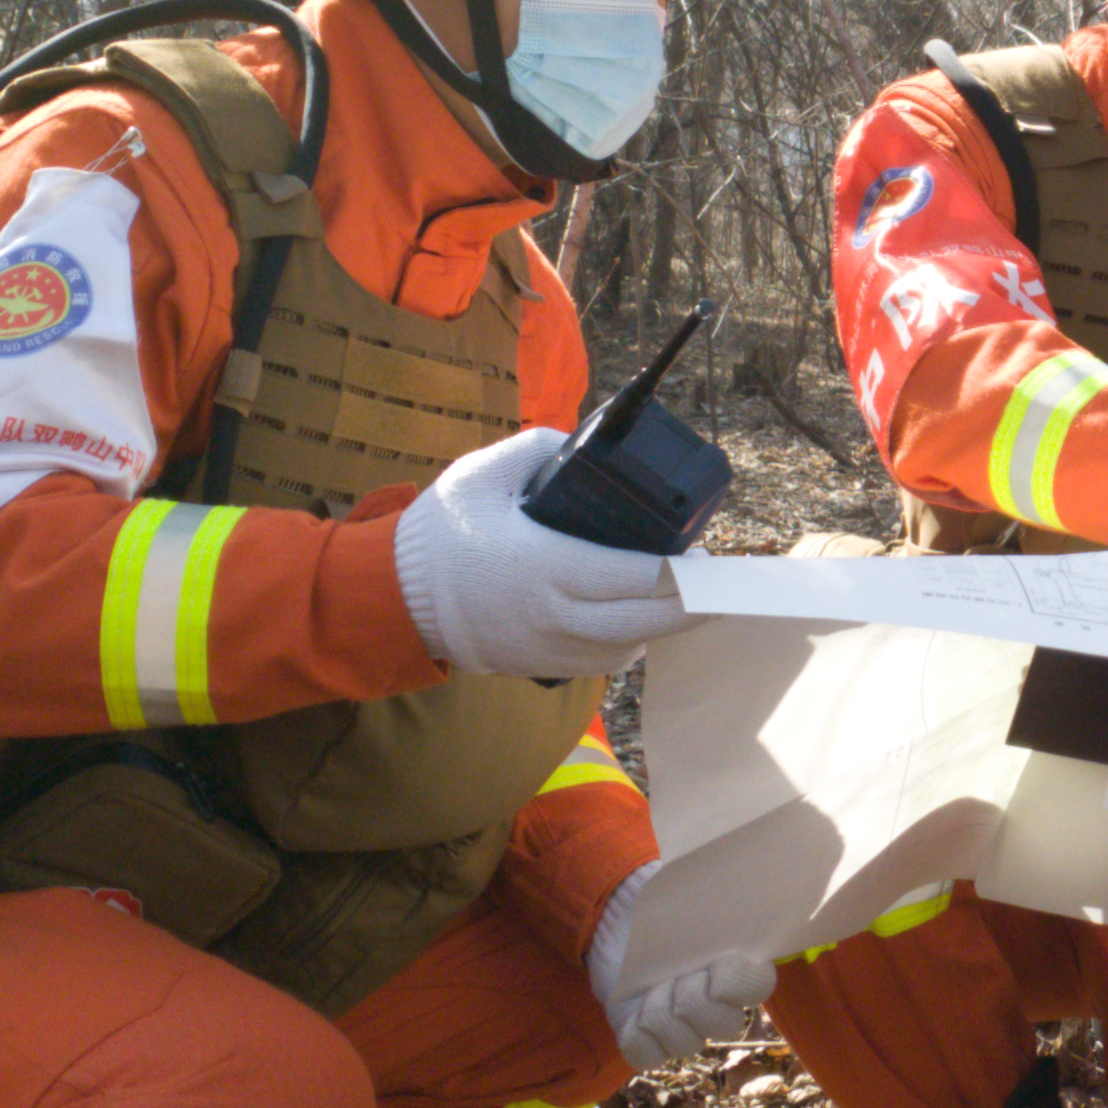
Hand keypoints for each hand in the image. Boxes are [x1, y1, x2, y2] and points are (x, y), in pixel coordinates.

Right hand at [394, 428, 678, 679]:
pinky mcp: (537, 665)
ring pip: (626, 648)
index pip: (634, 576)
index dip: (680, 573)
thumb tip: (580, 442)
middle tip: (715, 584)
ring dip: (658, 627)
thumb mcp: (482, 473)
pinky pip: (599, 663)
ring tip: (677, 597)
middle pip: (645, 621)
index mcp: (545, 564)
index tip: (703, 557)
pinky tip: (636, 620)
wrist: (392, 596)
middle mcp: (553, 614)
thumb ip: (539, 449)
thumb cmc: (440, 532)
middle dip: (691, 607)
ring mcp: (546, 647)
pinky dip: (625, 644)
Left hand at [584, 861, 773, 1069]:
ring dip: (661, 1013)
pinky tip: (635, 1011)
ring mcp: (684, 1028)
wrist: (618, 920)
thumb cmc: (662, 906)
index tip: (715, 964)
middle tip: (673, 976)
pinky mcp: (648, 1042)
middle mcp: (718, 1006)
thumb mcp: (691, 895)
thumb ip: (719, 897)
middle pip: (723, 1025)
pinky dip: (638, 1035)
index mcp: (738, 967)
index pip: (757, 986)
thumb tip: (734, 879)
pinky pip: (649, 1056)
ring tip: (649, 988)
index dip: (738, 982)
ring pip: (686, 1043)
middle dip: (692, 1000)